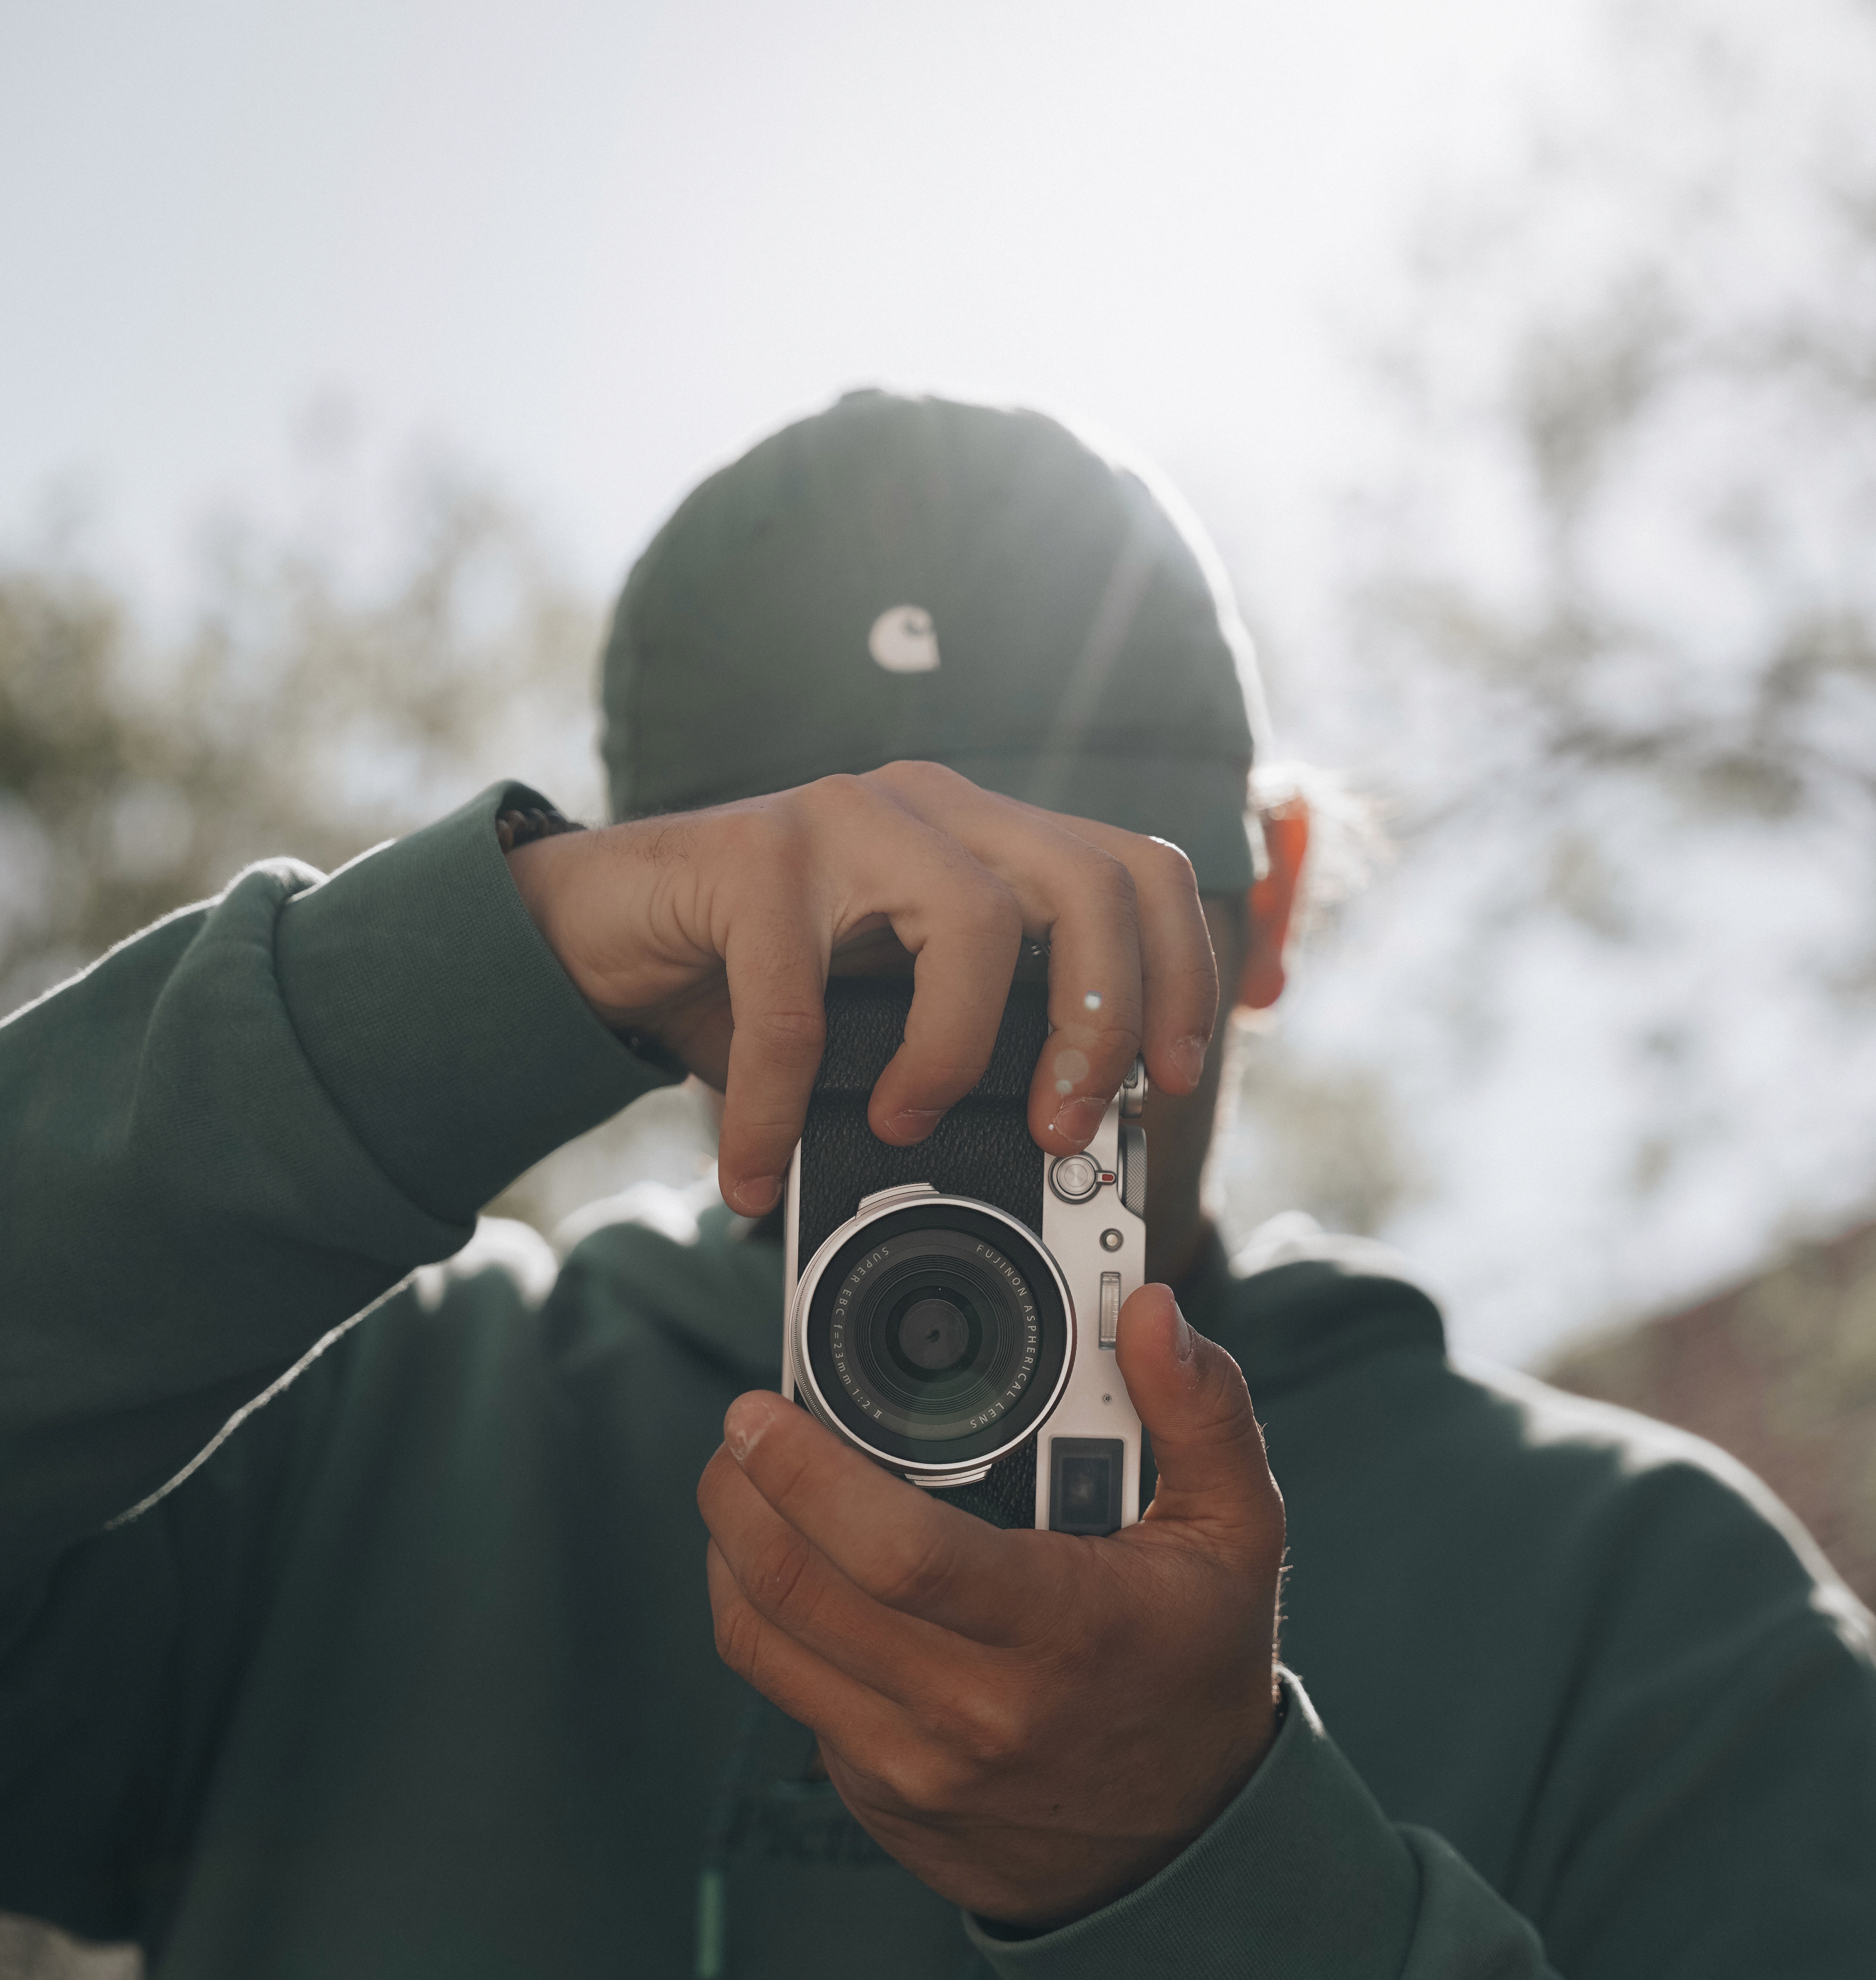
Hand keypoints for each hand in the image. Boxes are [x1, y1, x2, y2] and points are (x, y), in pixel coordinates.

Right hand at [506, 763, 1218, 1216]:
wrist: (591, 932)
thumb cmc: (745, 981)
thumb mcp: (880, 1018)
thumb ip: (962, 1055)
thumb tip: (1045, 1162)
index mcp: (980, 837)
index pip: (1135, 870)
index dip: (1180, 971)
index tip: (1172, 1078)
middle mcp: (929, 806)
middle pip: (1091, 883)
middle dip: (1103, 1021)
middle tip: (1062, 1128)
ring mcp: (843, 816)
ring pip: (972, 921)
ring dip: (957, 1054)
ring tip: (902, 1130)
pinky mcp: (750, 853)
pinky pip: (796, 1003)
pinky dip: (776, 1109)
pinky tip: (751, 1173)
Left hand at [697, 1284, 1285, 1928]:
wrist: (1190, 1842)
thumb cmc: (1200, 1664)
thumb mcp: (1235, 1532)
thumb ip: (1200, 1411)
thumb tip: (1150, 1311)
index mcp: (1061, 1631)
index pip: (896, 1552)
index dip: (805, 1474)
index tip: (762, 1413)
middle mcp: (977, 1712)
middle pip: (798, 1592)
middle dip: (739, 1494)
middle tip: (740, 1434)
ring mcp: (917, 1769)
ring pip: (767, 1647)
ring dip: (734, 1556)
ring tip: (746, 1493)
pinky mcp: (882, 1801)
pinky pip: (793, 1700)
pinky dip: (777, 1627)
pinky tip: (804, 1578)